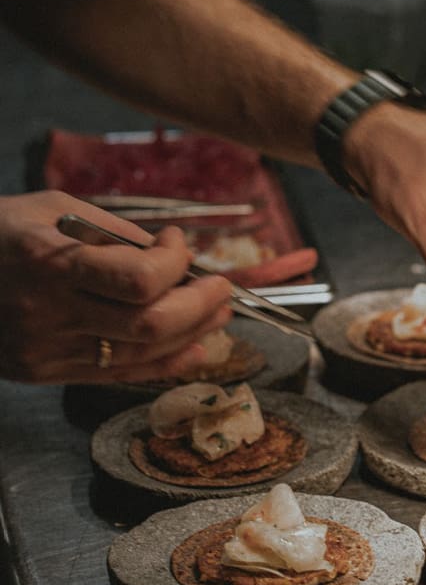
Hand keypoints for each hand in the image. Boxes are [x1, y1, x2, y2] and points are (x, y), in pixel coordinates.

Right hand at [0, 192, 233, 383]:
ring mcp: (45, 348)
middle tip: (222, 287)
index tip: (180, 245)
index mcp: (47, 261)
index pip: (139, 277)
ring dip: (193, 334)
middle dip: (200, 305)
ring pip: (142, 353)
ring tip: (217, 315)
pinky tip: (195, 349)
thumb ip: (113, 233)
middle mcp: (46, 310)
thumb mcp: (50, 210)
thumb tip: (172, 253)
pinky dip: (165, 363)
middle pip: (150, 323)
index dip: (175, 262)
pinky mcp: (45, 372)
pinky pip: (118, 374)